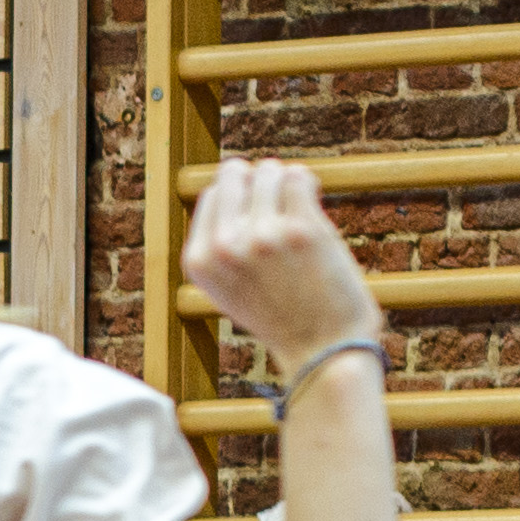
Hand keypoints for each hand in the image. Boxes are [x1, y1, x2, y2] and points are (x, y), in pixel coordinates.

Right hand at [181, 157, 380, 371]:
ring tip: (298, 209)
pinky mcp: (301, 229)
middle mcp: (224, 246)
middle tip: (280, 206)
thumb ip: (218, 244)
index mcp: (199, 261)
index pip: (213, 195)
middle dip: (260, 181)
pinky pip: (299, 177)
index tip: (260, 214)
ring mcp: (262, 236)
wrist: (321, 350)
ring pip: (270, 170)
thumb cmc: (281, 316)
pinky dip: (308, 183)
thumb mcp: (227, 287)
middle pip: (235, 173)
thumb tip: (229, 183)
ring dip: (287, 182)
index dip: (240, 197)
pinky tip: (313, 202)